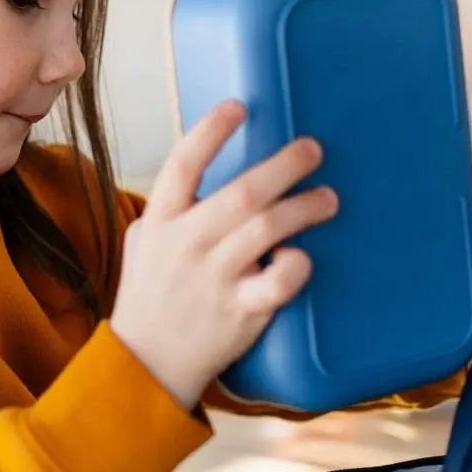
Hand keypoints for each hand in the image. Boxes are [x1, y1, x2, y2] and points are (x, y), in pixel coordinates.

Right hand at [109, 101, 339, 407]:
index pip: (183, 164)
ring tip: (328, 199)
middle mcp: (187, 244)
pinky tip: (302, 257)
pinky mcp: (240, 311)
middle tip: (314, 150)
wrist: (146, 364)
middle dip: (285, 165)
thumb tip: (207, 163)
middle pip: (243, 192)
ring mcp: (214, 278)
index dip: (211, 131)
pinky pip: (279, 282)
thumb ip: (171, 207)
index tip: (239, 107)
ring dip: (305, 207)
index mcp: (160, 221)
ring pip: (268, 228)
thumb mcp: (144, 243)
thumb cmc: (150, 296)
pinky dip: (296, 265)